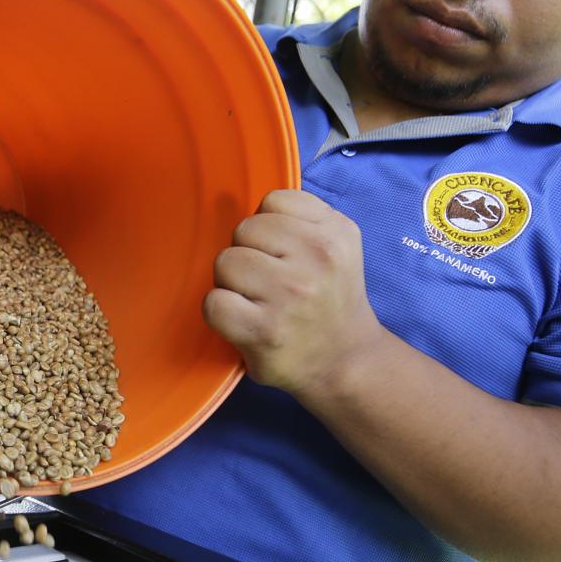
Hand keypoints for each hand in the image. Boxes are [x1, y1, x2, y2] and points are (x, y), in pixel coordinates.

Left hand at [203, 188, 391, 398]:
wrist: (346, 362)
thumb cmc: (329, 301)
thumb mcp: (336, 248)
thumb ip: (300, 219)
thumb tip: (232, 199)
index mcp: (337, 233)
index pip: (273, 201)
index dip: (269, 227)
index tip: (284, 253)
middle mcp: (318, 259)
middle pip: (244, 229)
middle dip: (248, 253)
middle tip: (268, 282)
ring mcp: (290, 294)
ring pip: (226, 261)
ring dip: (232, 282)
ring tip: (257, 301)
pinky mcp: (264, 330)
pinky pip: (214, 301)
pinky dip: (220, 312)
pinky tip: (243, 321)